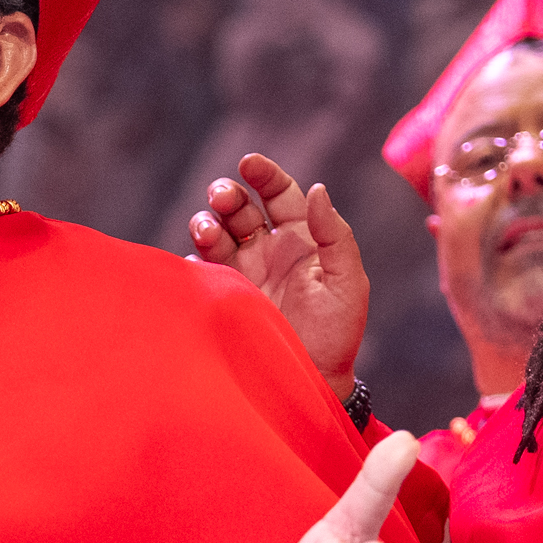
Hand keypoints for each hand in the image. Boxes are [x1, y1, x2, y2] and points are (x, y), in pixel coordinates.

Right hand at [188, 154, 369, 400]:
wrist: (312, 380)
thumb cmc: (337, 333)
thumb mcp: (348, 282)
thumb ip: (335, 235)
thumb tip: (318, 188)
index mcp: (302, 238)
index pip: (280, 193)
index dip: (264, 174)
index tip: (248, 163)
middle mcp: (269, 250)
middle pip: (240, 208)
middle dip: (227, 196)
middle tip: (221, 198)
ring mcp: (243, 273)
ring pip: (216, 233)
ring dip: (206, 224)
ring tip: (206, 231)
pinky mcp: (223, 297)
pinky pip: (201, 271)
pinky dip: (195, 262)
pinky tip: (199, 264)